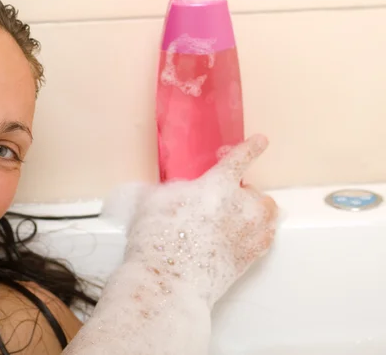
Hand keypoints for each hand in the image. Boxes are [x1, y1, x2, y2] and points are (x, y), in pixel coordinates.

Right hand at [125, 134, 276, 306]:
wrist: (169, 279)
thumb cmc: (158, 238)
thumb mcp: (154, 199)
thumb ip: (172, 189)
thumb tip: (176, 192)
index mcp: (217, 185)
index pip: (240, 159)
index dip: (250, 148)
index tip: (260, 141)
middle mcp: (241, 206)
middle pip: (253, 189)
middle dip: (239, 189)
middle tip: (220, 198)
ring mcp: (250, 233)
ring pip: (267, 212)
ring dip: (254, 209)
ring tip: (237, 214)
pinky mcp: (251, 257)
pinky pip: (267, 236)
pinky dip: (259, 230)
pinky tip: (244, 233)